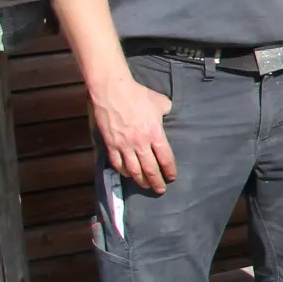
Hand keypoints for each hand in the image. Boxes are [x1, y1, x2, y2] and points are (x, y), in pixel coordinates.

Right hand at [91, 76, 175, 193]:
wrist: (113, 92)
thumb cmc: (138, 95)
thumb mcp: (160, 102)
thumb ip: (166, 111)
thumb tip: (167, 115)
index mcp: (155, 134)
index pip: (165, 158)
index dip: (169, 170)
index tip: (172, 177)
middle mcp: (140, 143)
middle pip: (150, 169)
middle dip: (156, 182)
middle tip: (160, 189)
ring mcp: (124, 146)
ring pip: (133, 170)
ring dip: (140, 180)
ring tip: (145, 186)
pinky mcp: (110, 144)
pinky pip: (117, 163)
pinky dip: (123, 171)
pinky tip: (127, 174)